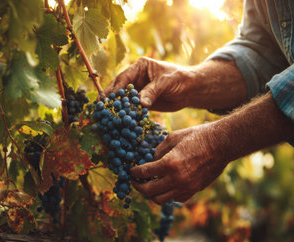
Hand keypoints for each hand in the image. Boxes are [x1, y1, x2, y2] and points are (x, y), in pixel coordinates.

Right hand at [105, 58, 246, 110]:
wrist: (191, 90)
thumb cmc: (180, 79)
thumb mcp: (166, 82)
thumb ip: (153, 91)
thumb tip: (141, 103)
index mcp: (139, 67)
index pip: (123, 78)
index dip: (114, 89)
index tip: (107, 99)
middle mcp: (136, 78)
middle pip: (119, 88)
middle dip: (110, 99)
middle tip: (101, 109)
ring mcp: (138, 90)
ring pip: (123, 99)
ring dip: (116, 108)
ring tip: (107, 117)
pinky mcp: (142, 102)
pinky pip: (131, 108)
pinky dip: (126, 115)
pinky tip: (120, 122)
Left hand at [130, 124, 227, 203]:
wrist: (222, 144)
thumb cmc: (197, 137)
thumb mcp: (173, 137)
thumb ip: (159, 150)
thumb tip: (150, 159)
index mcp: (169, 164)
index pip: (144, 172)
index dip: (135, 172)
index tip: (131, 170)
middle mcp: (176, 179)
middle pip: (149, 191)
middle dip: (138, 186)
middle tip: (135, 181)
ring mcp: (186, 187)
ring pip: (161, 199)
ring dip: (151, 194)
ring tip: (148, 186)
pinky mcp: (194, 190)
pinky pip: (176, 199)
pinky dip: (168, 195)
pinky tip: (165, 187)